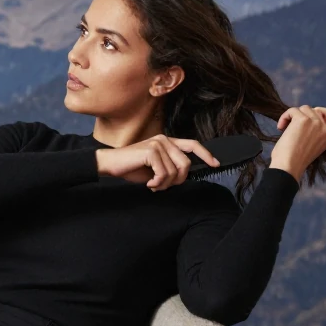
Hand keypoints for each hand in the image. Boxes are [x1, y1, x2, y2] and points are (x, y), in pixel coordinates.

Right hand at [96, 134, 221, 191]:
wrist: (110, 164)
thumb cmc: (131, 167)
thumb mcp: (155, 168)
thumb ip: (170, 168)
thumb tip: (182, 177)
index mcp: (166, 141)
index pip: (192, 144)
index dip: (206, 154)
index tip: (215, 164)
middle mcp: (164, 140)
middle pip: (186, 163)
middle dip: (178, 179)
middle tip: (163, 186)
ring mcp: (158, 144)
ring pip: (175, 171)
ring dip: (165, 184)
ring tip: (153, 185)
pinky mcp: (151, 151)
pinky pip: (164, 173)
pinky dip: (158, 183)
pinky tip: (149, 183)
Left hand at [270, 105, 325, 182]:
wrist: (289, 166)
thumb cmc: (295, 160)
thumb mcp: (313, 146)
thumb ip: (315, 133)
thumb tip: (305, 118)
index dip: (315, 112)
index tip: (304, 119)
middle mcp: (325, 128)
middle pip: (314, 109)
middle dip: (302, 115)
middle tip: (292, 125)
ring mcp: (316, 123)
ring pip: (303, 108)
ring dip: (292, 116)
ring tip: (285, 128)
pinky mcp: (303, 120)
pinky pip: (292, 110)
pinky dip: (284, 117)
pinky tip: (280, 128)